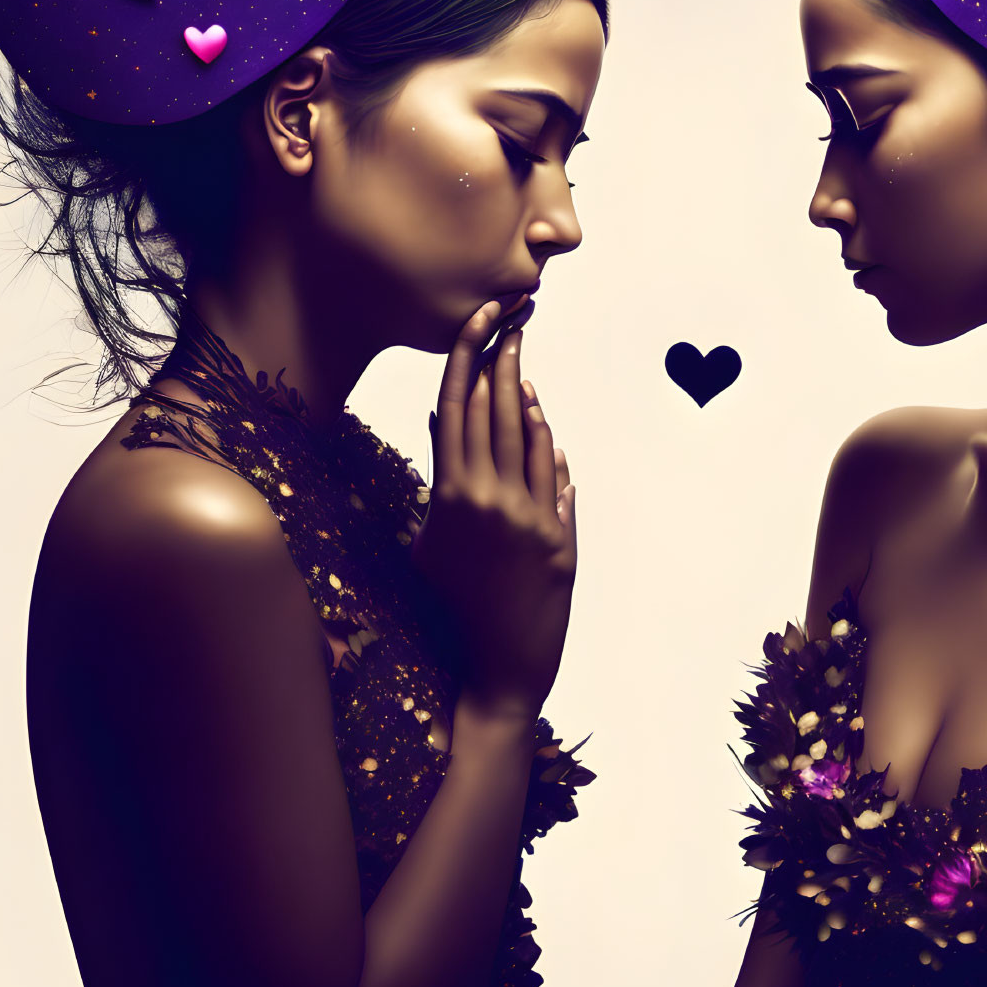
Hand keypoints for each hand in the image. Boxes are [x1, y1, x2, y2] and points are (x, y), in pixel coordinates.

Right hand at [410, 301, 576, 721]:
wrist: (489, 674)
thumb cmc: (447, 613)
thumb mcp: (428, 545)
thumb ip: (438, 484)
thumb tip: (440, 421)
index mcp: (446, 497)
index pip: (454, 408)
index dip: (466, 356)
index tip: (478, 317)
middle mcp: (485, 500)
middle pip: (493, 408)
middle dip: (499, 355)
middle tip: (510, 312)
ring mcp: (525, 518)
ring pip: (526, 435)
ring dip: (524, 389)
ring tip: (520, 349)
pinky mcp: (557, 540)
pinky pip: (554, 476)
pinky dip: (548, 443)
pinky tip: (542, 416)